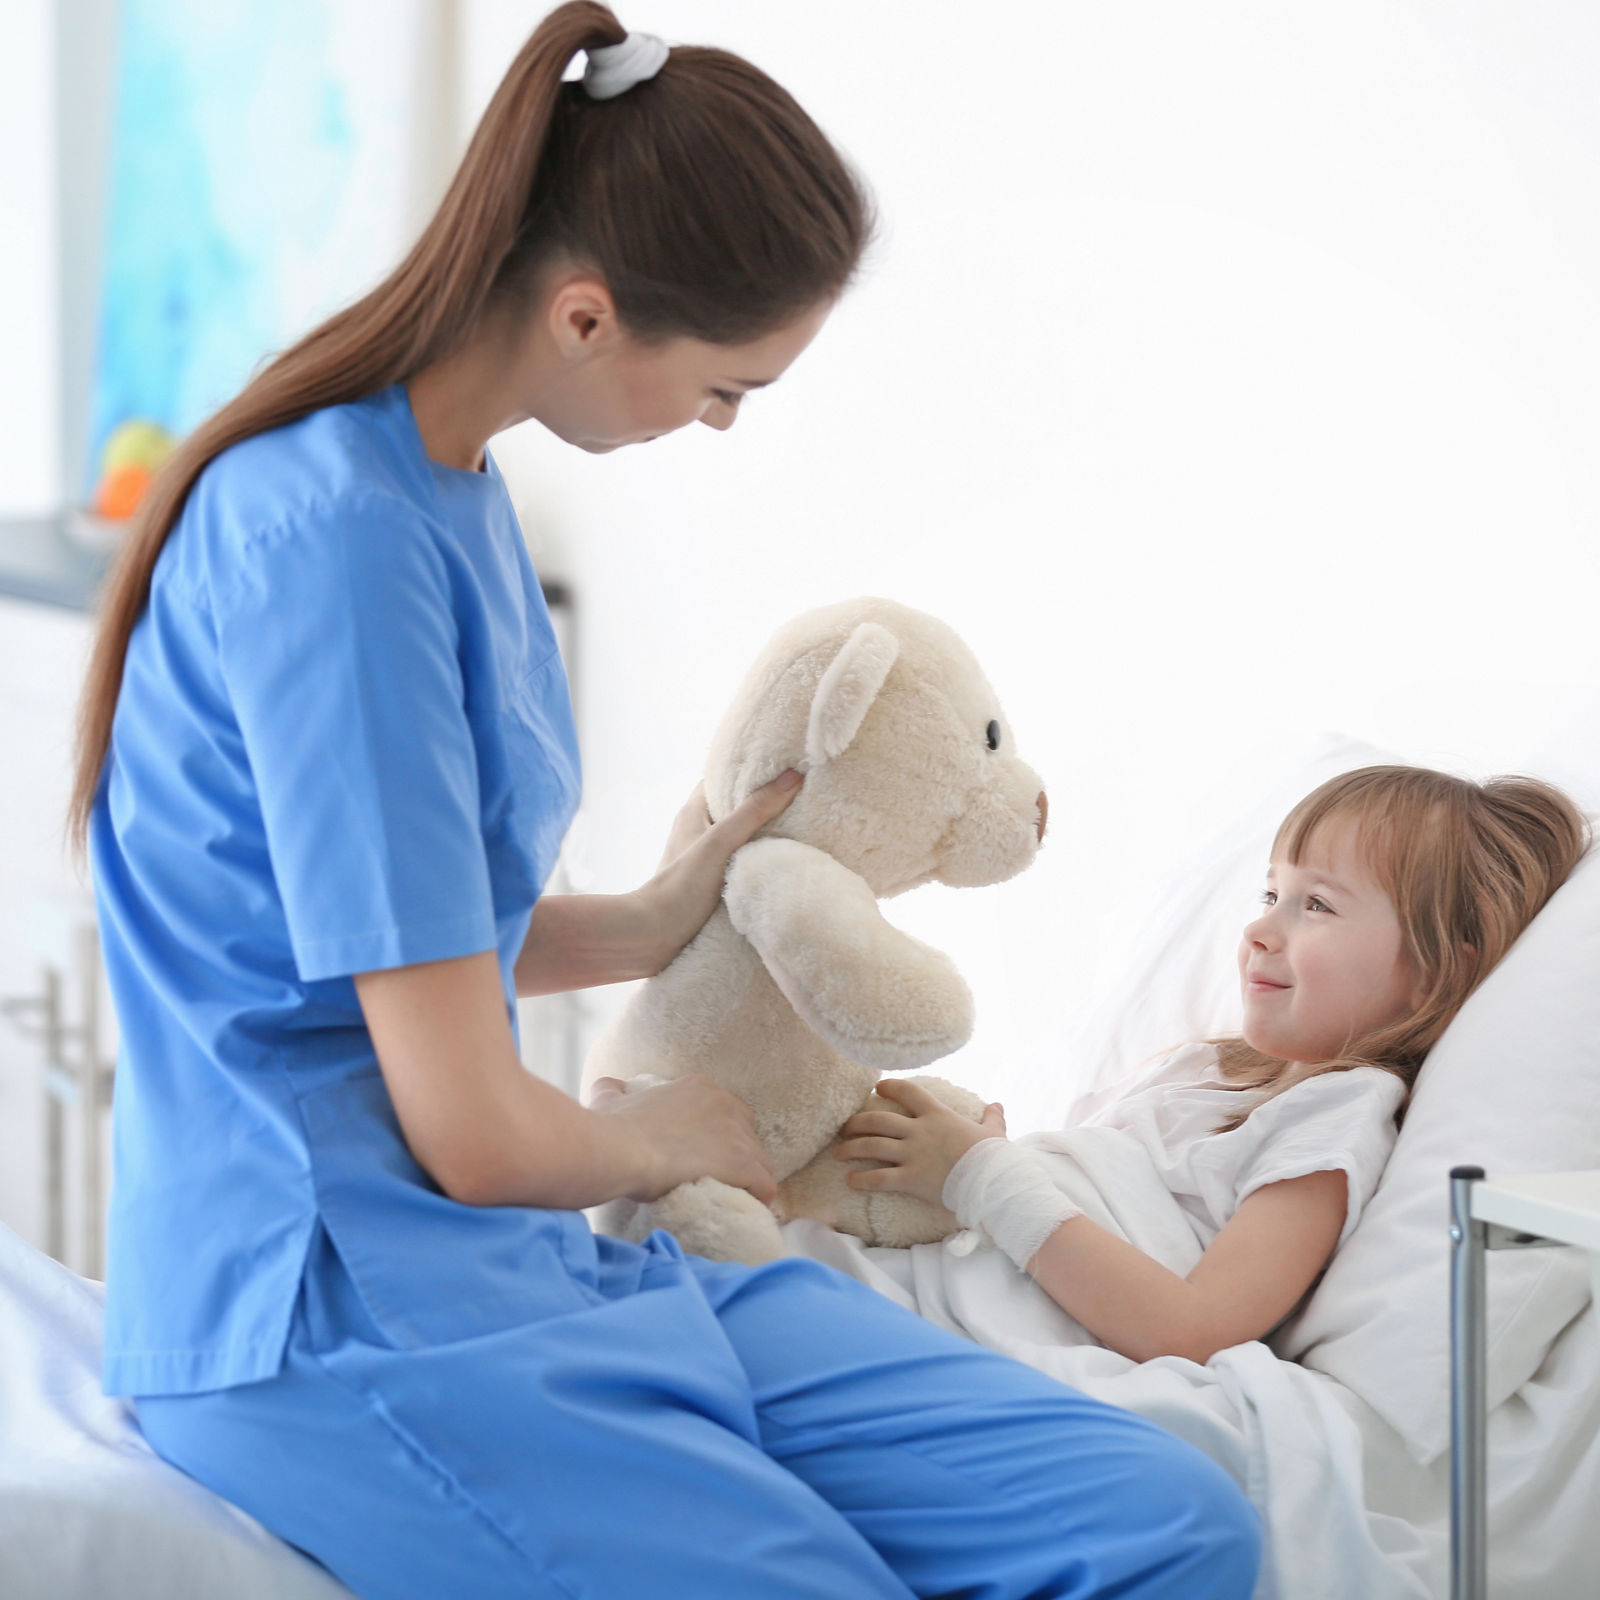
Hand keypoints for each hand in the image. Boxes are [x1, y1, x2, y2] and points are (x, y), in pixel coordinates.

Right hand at [588, 1073, 776, 1206]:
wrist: (620, 1150)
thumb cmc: (613, 1127)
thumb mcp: (610, 1098)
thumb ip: (612, 1089)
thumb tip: (609, 1086)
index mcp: (699, 1087)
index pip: (725, 1112)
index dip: (718, 1137)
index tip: (705, 1155)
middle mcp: (724, 1104)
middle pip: (747, 1134)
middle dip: (737, 1155)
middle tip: (717, 1177)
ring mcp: (736, 1134)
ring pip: (759, 1160)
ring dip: (750, 1178)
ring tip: (734, 1197)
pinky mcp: (741, 1164)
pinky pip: (765, 1184)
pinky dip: (761, 1196)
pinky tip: (750, 1207)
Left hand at [637, 771, 803, 969]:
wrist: (653, 938)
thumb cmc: (681, 886)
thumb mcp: (722, 842)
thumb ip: (755, 810)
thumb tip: (794, 776)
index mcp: (693, 812)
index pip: (721, 778)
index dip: (748, 769)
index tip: (780, 764)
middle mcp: (697, 832)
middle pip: (734, 808)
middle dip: (763, 802)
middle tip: (800, 794)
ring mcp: (703, 860)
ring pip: (739, 838)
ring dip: (764, 835)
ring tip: (801, 827)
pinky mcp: (710, 885)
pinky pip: (740, 864)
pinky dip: (758, 861)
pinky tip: (781, 865)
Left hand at [832, 1079, 1007, 1207]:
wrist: (991, 1181)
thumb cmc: (993, 1156)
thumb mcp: (993, 1132)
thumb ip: (992, 1117)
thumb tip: (997, 1105)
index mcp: (937, 1115)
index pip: (909, 1092)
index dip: (891, 1087)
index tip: (878, 1088)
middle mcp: (919, 1131)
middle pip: (879, 1120)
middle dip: (857, 1122)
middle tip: (845, 1127)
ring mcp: (912, 1154)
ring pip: (872, 1146)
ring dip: (851, 1148)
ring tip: (838, 1152)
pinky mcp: (910, 1179)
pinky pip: (879, 1178)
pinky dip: (861, 1179)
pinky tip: (850, 1180)